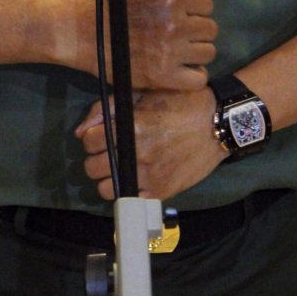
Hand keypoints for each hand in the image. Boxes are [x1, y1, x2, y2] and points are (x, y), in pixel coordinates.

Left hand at [75, 87, 223, 200]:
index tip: (100, 135)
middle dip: (96, 158)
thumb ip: (108, 109)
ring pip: (106, 189)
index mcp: (131, 127)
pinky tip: (134, 178)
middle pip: (93, 167)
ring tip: (119, 167)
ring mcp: (150, 175)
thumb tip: (80, 132)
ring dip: (107, 178)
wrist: (216, 123)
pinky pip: (130, 201)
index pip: (89, 141)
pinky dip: (126, 192)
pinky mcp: (162, 191)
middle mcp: (137, 154)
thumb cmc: (179, 103)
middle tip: (108, 151)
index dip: (92, 137)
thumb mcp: (143, 94)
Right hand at [106, 0, 216, 90]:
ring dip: (196, 51)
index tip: (180, 12)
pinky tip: (179, 66)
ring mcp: (171, 54)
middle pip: (210, 30)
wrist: (83, 32)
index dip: (194, 8)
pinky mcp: (164, 78)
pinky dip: (192, 74)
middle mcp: (176, 25)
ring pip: (208, 53)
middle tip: (178, 30)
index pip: (207, 5)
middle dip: (196, 28)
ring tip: (178, 48)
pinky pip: (198, 79)